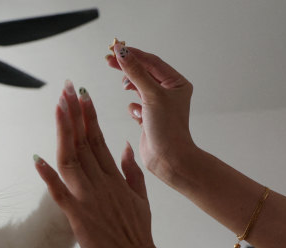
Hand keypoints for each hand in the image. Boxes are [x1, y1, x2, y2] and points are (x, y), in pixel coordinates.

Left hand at [34, 82, 154, 247]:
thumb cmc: (138, 235)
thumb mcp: (142, 199)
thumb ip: (132, 172)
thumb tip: (125, 147)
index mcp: (116, 178)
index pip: (99, 141)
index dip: (88, 117)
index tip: (82, 95)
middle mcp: (102, 184)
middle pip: (84, 143)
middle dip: (74, 114)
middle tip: (66, 89)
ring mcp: (89, 199)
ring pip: (72, 160)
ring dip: (63, 132)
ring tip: (58, 107)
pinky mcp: (78, 217)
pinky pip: (60, 193)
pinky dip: (48, 176)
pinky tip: (37, 158)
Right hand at [106, 45, 196, 184]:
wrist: (168, 159)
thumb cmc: (167, 128)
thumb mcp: (150, 95)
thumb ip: (135, 73)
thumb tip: (121, 52)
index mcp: (177, 83)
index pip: (152, 62)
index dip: (133, 55)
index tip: (115, 49)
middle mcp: (170, 93)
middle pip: (144, 73)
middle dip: (128, 68)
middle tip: (108, 61)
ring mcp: (159, 106)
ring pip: (140, 88)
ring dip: (131, 87)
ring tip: (124, 87)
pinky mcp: (150, 119)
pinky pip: (137, 106)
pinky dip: (133, 107)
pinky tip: (135, 113)